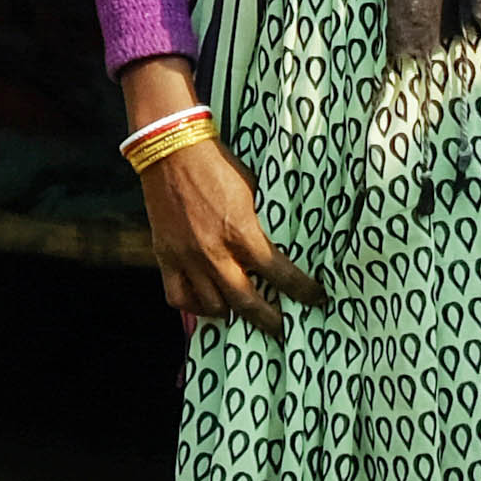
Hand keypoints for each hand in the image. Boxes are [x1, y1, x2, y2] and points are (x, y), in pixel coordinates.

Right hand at [118, 61, 324, 337]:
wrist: (172, 150)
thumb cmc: (218, 165)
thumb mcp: (253, 190)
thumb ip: (263, 222)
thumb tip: (283, 242)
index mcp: (241, 231)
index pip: (279, 273)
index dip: (301, 290)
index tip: (315, 299)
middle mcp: (214, 252)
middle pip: (246, 302)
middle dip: (269, 321)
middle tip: (283, 330)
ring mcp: (187, 257)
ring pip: (211, 305)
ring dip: (231, 312)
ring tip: (243, 311)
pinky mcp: (165, 256)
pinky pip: (178, 296)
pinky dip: (194, 305)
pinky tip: (206, 302)